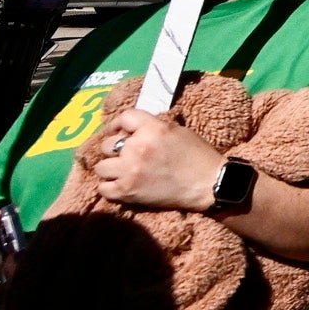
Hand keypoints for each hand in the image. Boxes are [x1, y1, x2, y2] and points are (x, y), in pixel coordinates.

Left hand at [89, 107, 228, 212]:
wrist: (207, 184)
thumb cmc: (196, 155)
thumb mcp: (177, 130)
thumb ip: (152, 127)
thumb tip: (132, 130)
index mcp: (152, 129)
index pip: (124, 117)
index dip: (118, 124)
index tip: (118, 130)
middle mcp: (137, 148)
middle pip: (107, 144)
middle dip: (114, 148)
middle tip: (124, 154)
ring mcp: (130, 171)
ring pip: (101, 167)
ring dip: (110, 168)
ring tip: (120, 171)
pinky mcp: (128, 192)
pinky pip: (103, 188)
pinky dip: (109, 187)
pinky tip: (119, 185)